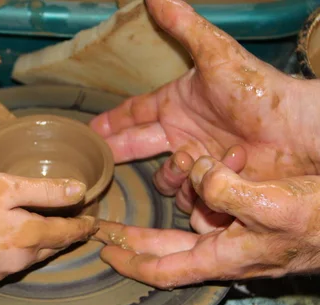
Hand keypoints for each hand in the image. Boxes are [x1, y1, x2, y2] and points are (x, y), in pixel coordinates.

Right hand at [0, 173, 97, 291]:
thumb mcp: (2, 188)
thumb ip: (43, 190)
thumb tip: (79, 190)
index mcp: (30, 236)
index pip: (69, 233)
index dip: (84, 225)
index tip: (95, 221)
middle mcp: (22, 259)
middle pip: (53, 246)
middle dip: (68, 234)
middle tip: (77, 221)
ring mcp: (2, 270)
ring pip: (34, 255)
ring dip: (46, 242)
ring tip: (49, 226)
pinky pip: (13, 260)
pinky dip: (22, 248)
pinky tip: (12, 237)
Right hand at [90, 0, 319, 212]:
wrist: (295, 130)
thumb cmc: (257, 90)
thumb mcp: (216, 53)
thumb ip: (183, 25)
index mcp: (176, 106)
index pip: (134, 113)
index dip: (112, 121)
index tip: (91, 131)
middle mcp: (181, 134)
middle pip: (136, 147)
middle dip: (117, 153)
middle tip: (98, 161)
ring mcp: (195, 161)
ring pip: (163, 178)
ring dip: (172, 172)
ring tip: (191, 158)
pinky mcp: (210, 185)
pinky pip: (188, 198)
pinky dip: (195, 190)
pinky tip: (212, 173)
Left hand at [96, 156, 319, 288]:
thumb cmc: (319, 220)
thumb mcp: (270, 207)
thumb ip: (224, 192)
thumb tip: (198, 176)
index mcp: (221, 256)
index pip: (162, 270)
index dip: (131, 265)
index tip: (105, 255)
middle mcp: (223, 248)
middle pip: (166, 247)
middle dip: (135, 237)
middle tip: (107, 228)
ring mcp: (237, 233)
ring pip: (192, 214)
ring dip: (182, 189)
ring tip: (185, 161)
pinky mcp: (250, 215)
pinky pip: (216, 198)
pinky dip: (209, 180)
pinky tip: (216, 159)